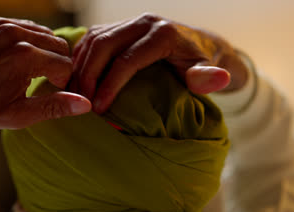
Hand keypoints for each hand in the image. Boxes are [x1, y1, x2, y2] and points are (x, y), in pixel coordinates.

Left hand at [0, 17, 90, 157]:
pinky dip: (29, 41)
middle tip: (45, 82)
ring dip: (45, 52)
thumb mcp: (20, 115)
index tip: (51, 91)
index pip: (65, 65)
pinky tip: (19, 58)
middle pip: (59, 46)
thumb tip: (85, 103)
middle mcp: (16, 34)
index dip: (63, 82)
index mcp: (25, 57)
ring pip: (44, 34)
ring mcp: (2, 25)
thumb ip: (55, 107)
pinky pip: (25, 27)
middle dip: (58, 65)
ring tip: (33, 71)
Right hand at [70, 13, 246, 112]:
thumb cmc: (200, 63)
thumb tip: (219, 79)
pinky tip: (75, 78)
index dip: (110, 84)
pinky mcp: (119, 26)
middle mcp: (144, 23)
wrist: (198, 44)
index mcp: (163, 34)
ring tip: (73, 93)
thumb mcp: (206, 71)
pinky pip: (92, 37)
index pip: (128, 60)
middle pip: (104, 45)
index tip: (99, 108)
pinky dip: (80, 57)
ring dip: (79, 66)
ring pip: (94, 39)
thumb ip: (208, 77)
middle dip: (88, 75)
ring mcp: (130, 22)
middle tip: (81, 102)